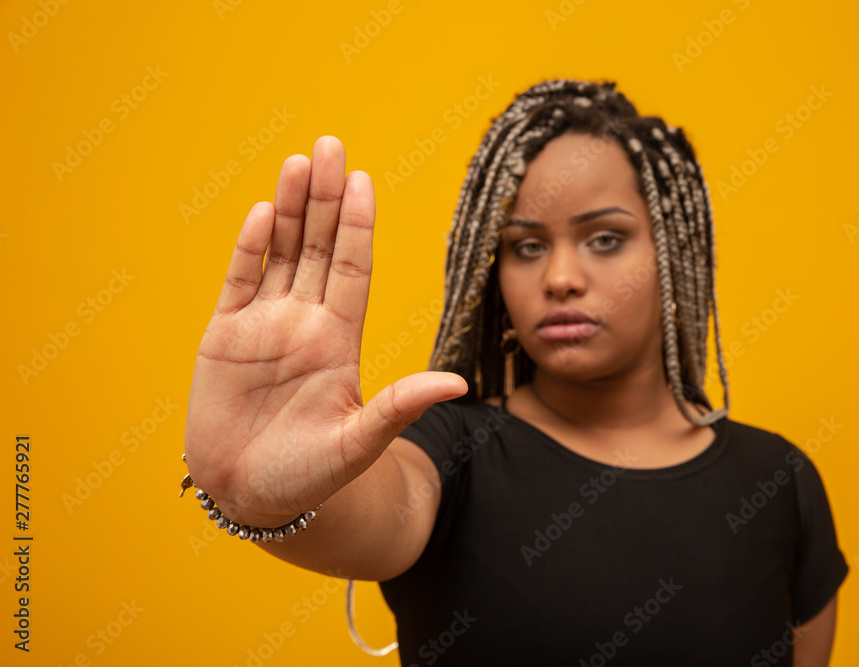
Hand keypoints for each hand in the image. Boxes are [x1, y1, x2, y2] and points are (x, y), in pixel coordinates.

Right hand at [183, 136, 466, 525]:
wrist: (251, 498)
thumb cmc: (310, 478)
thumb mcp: (359, 444)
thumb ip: (399, 408)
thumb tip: (457, 385)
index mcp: (339, 341)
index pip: (353, 268)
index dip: (358, 225)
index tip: (365, 181)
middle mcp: (305, 323)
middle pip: (319, 247)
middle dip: (326, 198)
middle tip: (333, 146)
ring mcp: (264, 327)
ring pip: (281, 253)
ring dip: (290, 209)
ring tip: (300, 162)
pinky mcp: (223, 338)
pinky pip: (239, 283)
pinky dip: (249, 249)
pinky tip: (264, 213)